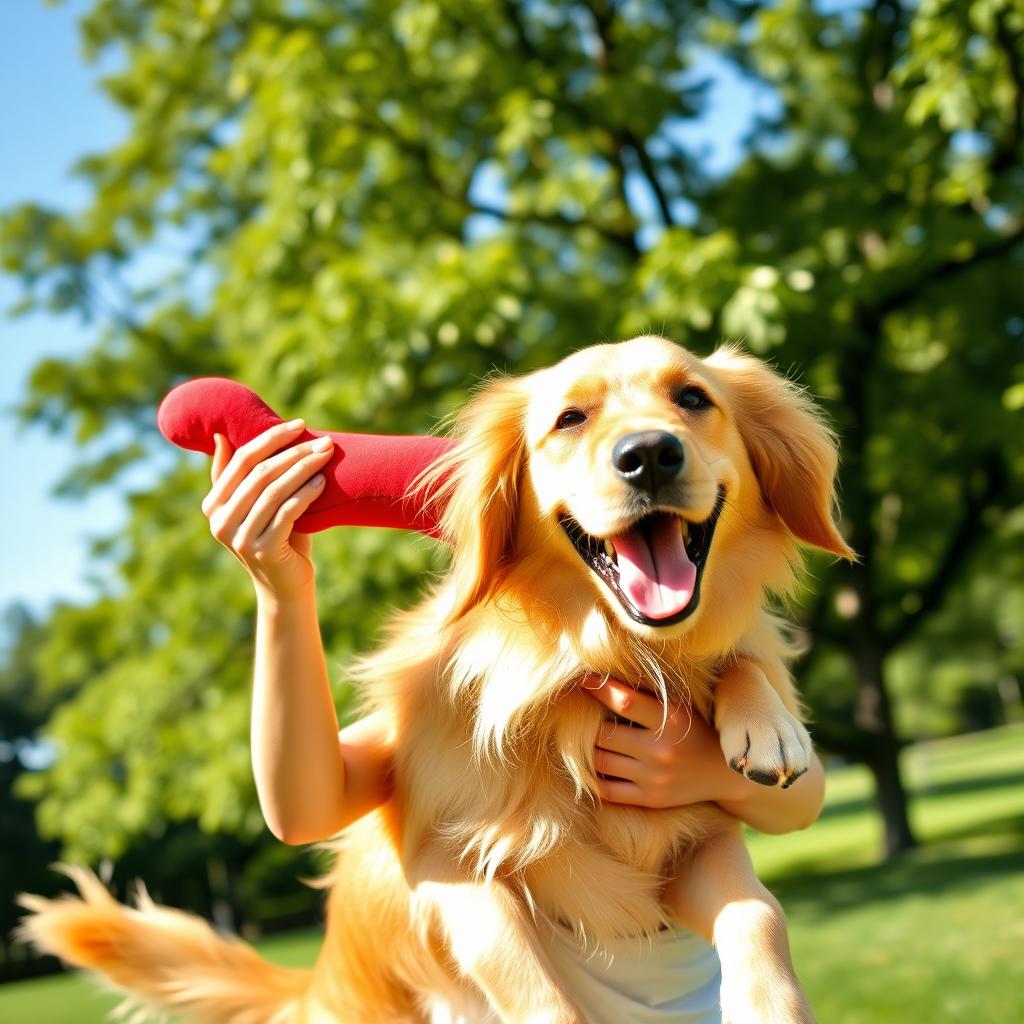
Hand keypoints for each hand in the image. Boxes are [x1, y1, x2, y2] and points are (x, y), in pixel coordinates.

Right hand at [201, 419, 333, 598]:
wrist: (285, 585)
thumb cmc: (276, 536)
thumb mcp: (256, 504)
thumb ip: (239, 476)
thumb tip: (220, 435)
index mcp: (212, 504)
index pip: (241, 459)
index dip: (271, 438)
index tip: (299, 424)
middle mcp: (219, 521)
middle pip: (260, 473)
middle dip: (294, 452)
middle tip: (323, 441)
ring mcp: (239, 537)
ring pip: (274, 491)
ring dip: (304, 469)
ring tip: (325, 457)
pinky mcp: (262, 550)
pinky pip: (287, 512)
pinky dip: (306, 494)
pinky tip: (322, 482)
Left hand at [583, 676, 746, 808]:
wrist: (725, 774)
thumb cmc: (695, 731)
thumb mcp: (678, 708)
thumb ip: (646, 697)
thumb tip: (601, 681)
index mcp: (671, 720)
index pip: (625, 701)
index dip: (599, 690)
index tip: (583, 681)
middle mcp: (661, 750)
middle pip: (604, 735)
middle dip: (588, 725)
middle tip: (579, 717)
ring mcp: (655, 778)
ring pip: (600, 761)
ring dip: (588, 750)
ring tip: (585, 739)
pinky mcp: (651, 799)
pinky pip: (607, 790)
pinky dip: (594, 777)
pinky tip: (593, 766)